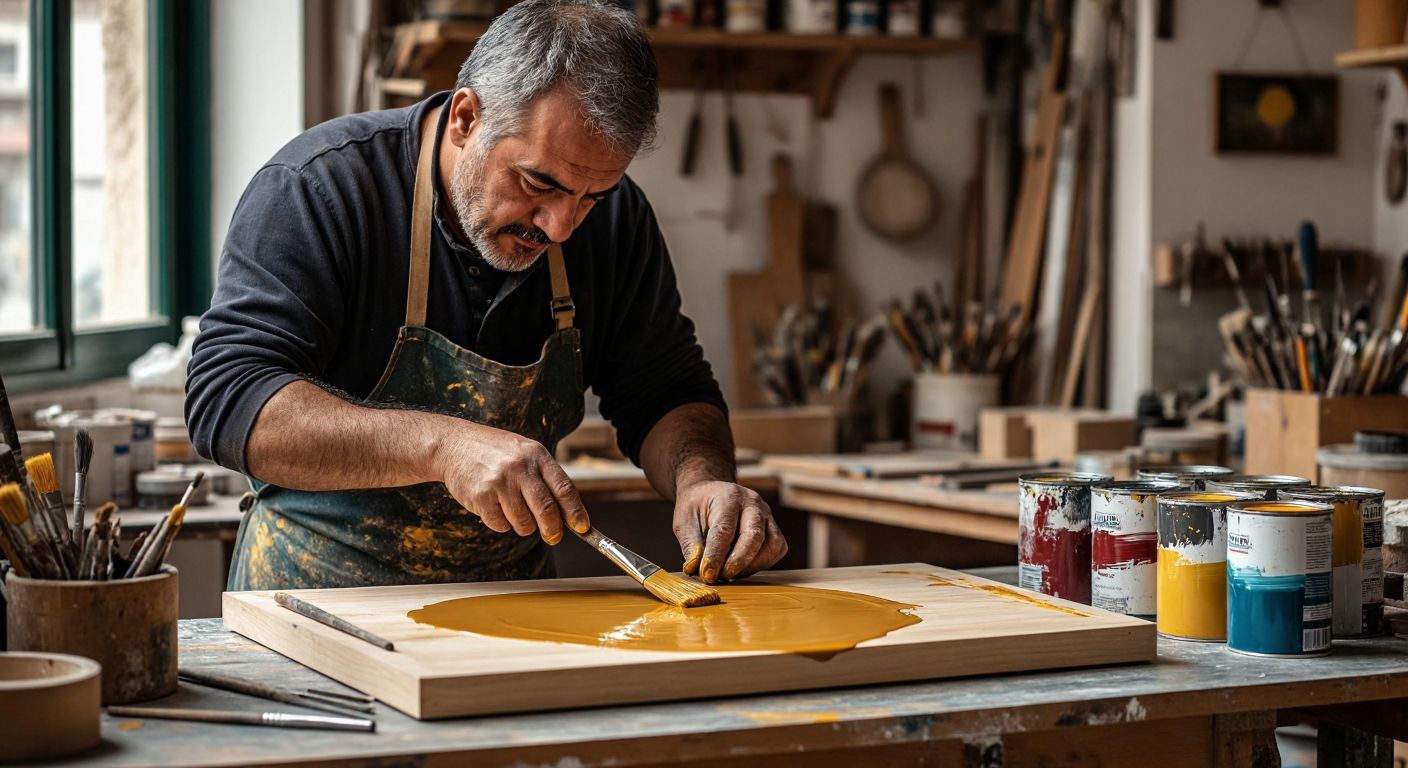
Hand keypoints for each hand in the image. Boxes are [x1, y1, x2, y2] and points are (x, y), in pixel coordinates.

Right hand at [433, 422, 588, 543]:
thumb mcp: (525, 453)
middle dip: (553, 530)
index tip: (583, 527)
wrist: (453, 444)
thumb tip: (567, 514)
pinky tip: (494, 507)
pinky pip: (501, 525)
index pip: (564, 488)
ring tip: (514, 510)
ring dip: (524, 526)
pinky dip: (501, 523)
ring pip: (524, 523)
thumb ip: (545, 478)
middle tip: (553, 536)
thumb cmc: (495, 452)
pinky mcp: (480, 497)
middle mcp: (519, 468)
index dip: (576, 512)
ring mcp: (499, 482)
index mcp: (536, 455)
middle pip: (546, 510)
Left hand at [672, 481, 786, 582]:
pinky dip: (763, 563)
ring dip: (752, 565)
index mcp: (728, 497)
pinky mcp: (773, 527)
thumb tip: (695, 568)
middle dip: (738, 562)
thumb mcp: (684, 522)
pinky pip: (777, 548)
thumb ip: (691, 545)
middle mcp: (752, 503)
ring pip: (772, 544)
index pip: (724, 530)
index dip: (716, 555)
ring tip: (731, 573)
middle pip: (754, 536)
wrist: (710, 492)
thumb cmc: (697, 506)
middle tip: (721, 577)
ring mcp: (767, 514)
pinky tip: (743, 567)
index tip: (707, 574)